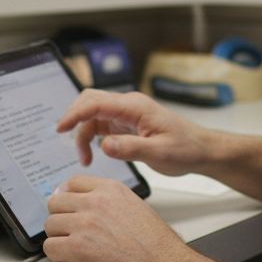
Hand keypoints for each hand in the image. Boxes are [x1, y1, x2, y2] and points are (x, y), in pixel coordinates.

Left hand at [44, 175, 196, 261]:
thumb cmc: (157, 246)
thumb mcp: (137, 207)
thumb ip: (112, 202)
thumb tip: (94, 208)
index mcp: (110, 189)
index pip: (72, 183)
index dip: (66, 197)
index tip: (66, 208)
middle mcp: (95, 202)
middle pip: (55, 202)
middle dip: (60, 218)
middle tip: (68, 232)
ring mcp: (84, 224)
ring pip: (50, 225)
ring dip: (58, 239)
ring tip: (72, 249)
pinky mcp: (76, 248)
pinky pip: (50, 248)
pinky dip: (58, 258)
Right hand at [57, 89, 213, 175]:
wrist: (201, 150)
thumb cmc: (186, 149)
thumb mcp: (159, 153)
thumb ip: (131, 148)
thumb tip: (105, 144)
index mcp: (135, 107)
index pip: (96, 103)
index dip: (75, 114)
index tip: (61, 128)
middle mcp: (128, 106)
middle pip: (90, 102)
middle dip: (75, 120)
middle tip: (66, 141)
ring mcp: (127, 114)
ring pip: (93, 115)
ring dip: (83, 134)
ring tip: (86, 159)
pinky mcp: (127, 125)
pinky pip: (101, 125)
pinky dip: (92, 137)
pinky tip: (93, 153)